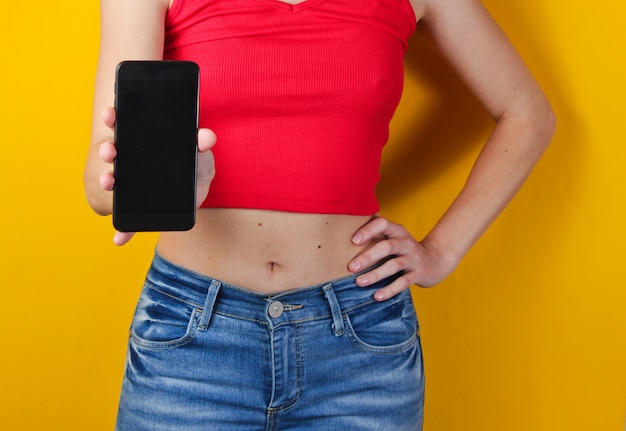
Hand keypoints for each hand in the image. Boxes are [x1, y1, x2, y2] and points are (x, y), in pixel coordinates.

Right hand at [98, 107, 216, 245]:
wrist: (199, 188)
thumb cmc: (196, 164)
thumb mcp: (201, 152)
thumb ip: (203, 143)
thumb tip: (206, 137)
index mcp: (142, 142)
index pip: (122, 125)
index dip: (114, 118)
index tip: (111, 116)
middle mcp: (131, 160)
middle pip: (113, 151)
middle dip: (107, 150)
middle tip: (110, 153)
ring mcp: (132, 184)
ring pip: (113, 181)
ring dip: (107, 181)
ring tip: (109, 182)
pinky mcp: (139, 208)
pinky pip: (127, 220)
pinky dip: (123, 231)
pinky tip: (120, 238)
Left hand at [349, 216, 457, 300]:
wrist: (435, 261)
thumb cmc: (404, 249)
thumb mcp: (394, 238)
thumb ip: (376, 234)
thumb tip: (343, 231)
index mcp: (397, 231)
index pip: (383, 223)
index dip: (368, 230)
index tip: (353, 241)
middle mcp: (406, 242)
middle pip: (387, 246)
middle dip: (368, 257)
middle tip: (351, 267)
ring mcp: (413, 258)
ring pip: (394, 265)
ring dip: (375, 274)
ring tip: (359, 282)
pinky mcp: (418, 274)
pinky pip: (403, 282)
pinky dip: (389, 290)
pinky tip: (377, 296)